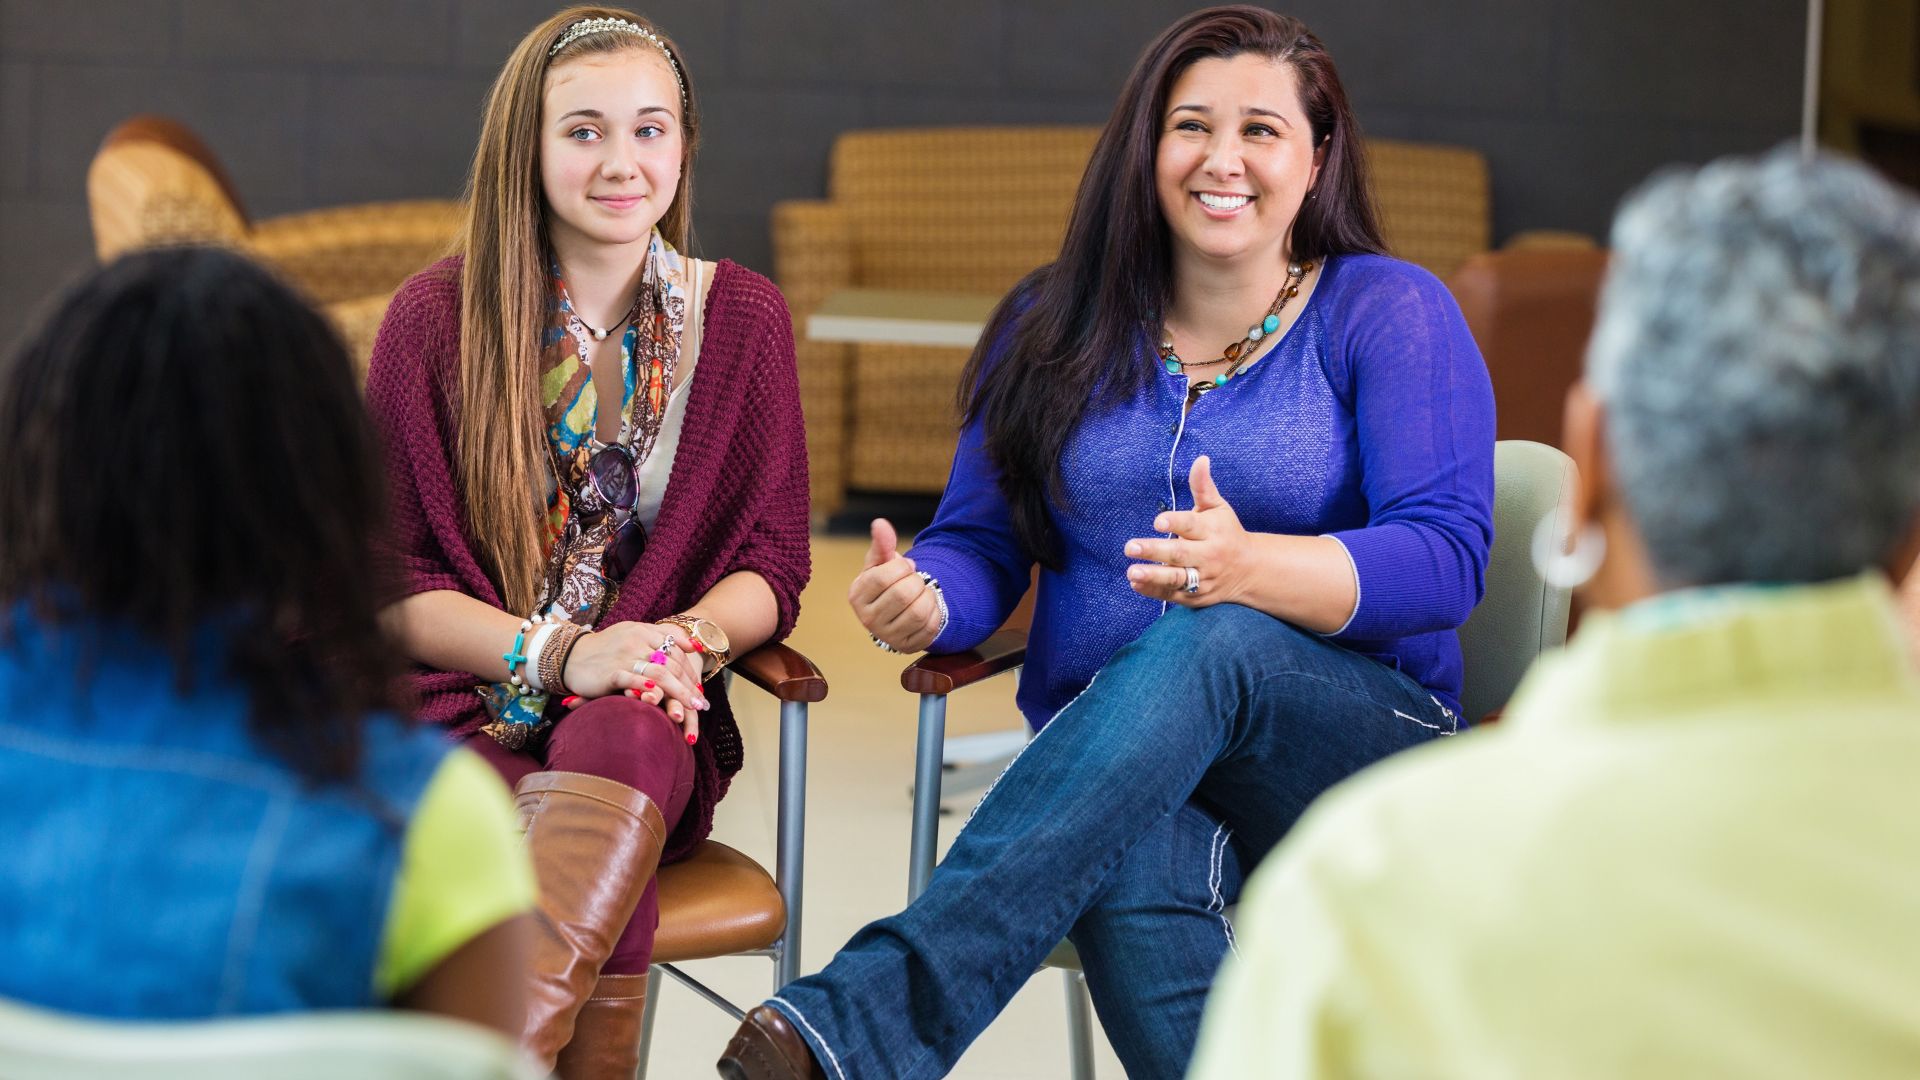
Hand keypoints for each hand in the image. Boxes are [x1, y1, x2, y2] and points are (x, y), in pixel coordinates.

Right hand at [560, 620, 707, 738]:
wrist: (570, 654)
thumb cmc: (607, 648)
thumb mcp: (634, 633)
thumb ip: (662, 637)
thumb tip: (693, 646)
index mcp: (644, 631)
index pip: (675, 650)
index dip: (690, 670)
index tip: (699, 688)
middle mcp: (637, 641)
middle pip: (671, 663)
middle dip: (689, 684)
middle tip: (702, 702)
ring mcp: (624, 656)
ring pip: (659, 673)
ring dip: (679, 691)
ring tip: (692, 706)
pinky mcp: (611, 672)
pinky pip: (633, 680)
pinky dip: (648, 688)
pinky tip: (661, 699)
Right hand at [847, 518, 941, 652]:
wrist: (898, 611)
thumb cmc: (886, 582)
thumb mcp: (881, 563)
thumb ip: (882, 543)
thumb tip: (880, 523)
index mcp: (857, 596)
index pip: (882, 577)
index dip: (900, 567)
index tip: (905, 567)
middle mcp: (867, 619)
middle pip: (902, 595)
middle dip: (916, 581)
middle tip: (915, 580)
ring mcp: (887, 636)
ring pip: (918, 612)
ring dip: (927, 596)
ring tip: (922, 592)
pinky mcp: (907, 646)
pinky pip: (929, 627)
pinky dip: (934, 612)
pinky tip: (927, 607)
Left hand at [1124, 455, 1252, 606]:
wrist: (1249, 570)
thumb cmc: (1226, 532)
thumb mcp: (1218, 508)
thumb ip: (1203, 486)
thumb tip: (1201, 459)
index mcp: (1212, 531)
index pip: (1192, 525)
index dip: (1175, 523)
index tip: (1157, 521)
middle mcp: (1207, 556)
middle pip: (1180, 554)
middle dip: (1155, 551)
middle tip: (1130, 547)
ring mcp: (1202, 578)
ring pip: (1177, 579)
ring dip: (1153, 576)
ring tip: (1132, 572)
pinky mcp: (1195, 597)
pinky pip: (1173, 595)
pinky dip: (1154, 591)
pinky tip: (1136, 583)